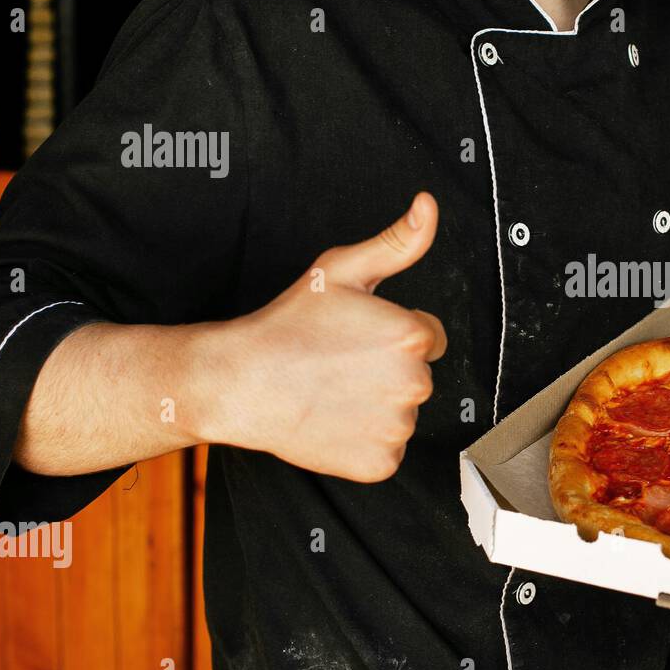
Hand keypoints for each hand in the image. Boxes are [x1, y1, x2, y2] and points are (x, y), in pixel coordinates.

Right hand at [203, 192, 446, 481]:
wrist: (239, 381)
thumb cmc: (288, 325)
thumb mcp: (343, 269)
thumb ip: (398, 241)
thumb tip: (429, 206)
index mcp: (412, 337)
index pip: (430, 338)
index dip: (392, 336)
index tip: (357, 338)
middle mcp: (414, 384)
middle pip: (418, 377)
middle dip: (387, 370)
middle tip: (339, 363)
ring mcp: (397, 427)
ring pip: (402, 414)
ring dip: (377, 406)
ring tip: (332, 391)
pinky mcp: (380, 462)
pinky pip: (387, 450)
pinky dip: (364, 441)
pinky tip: (333, 421)